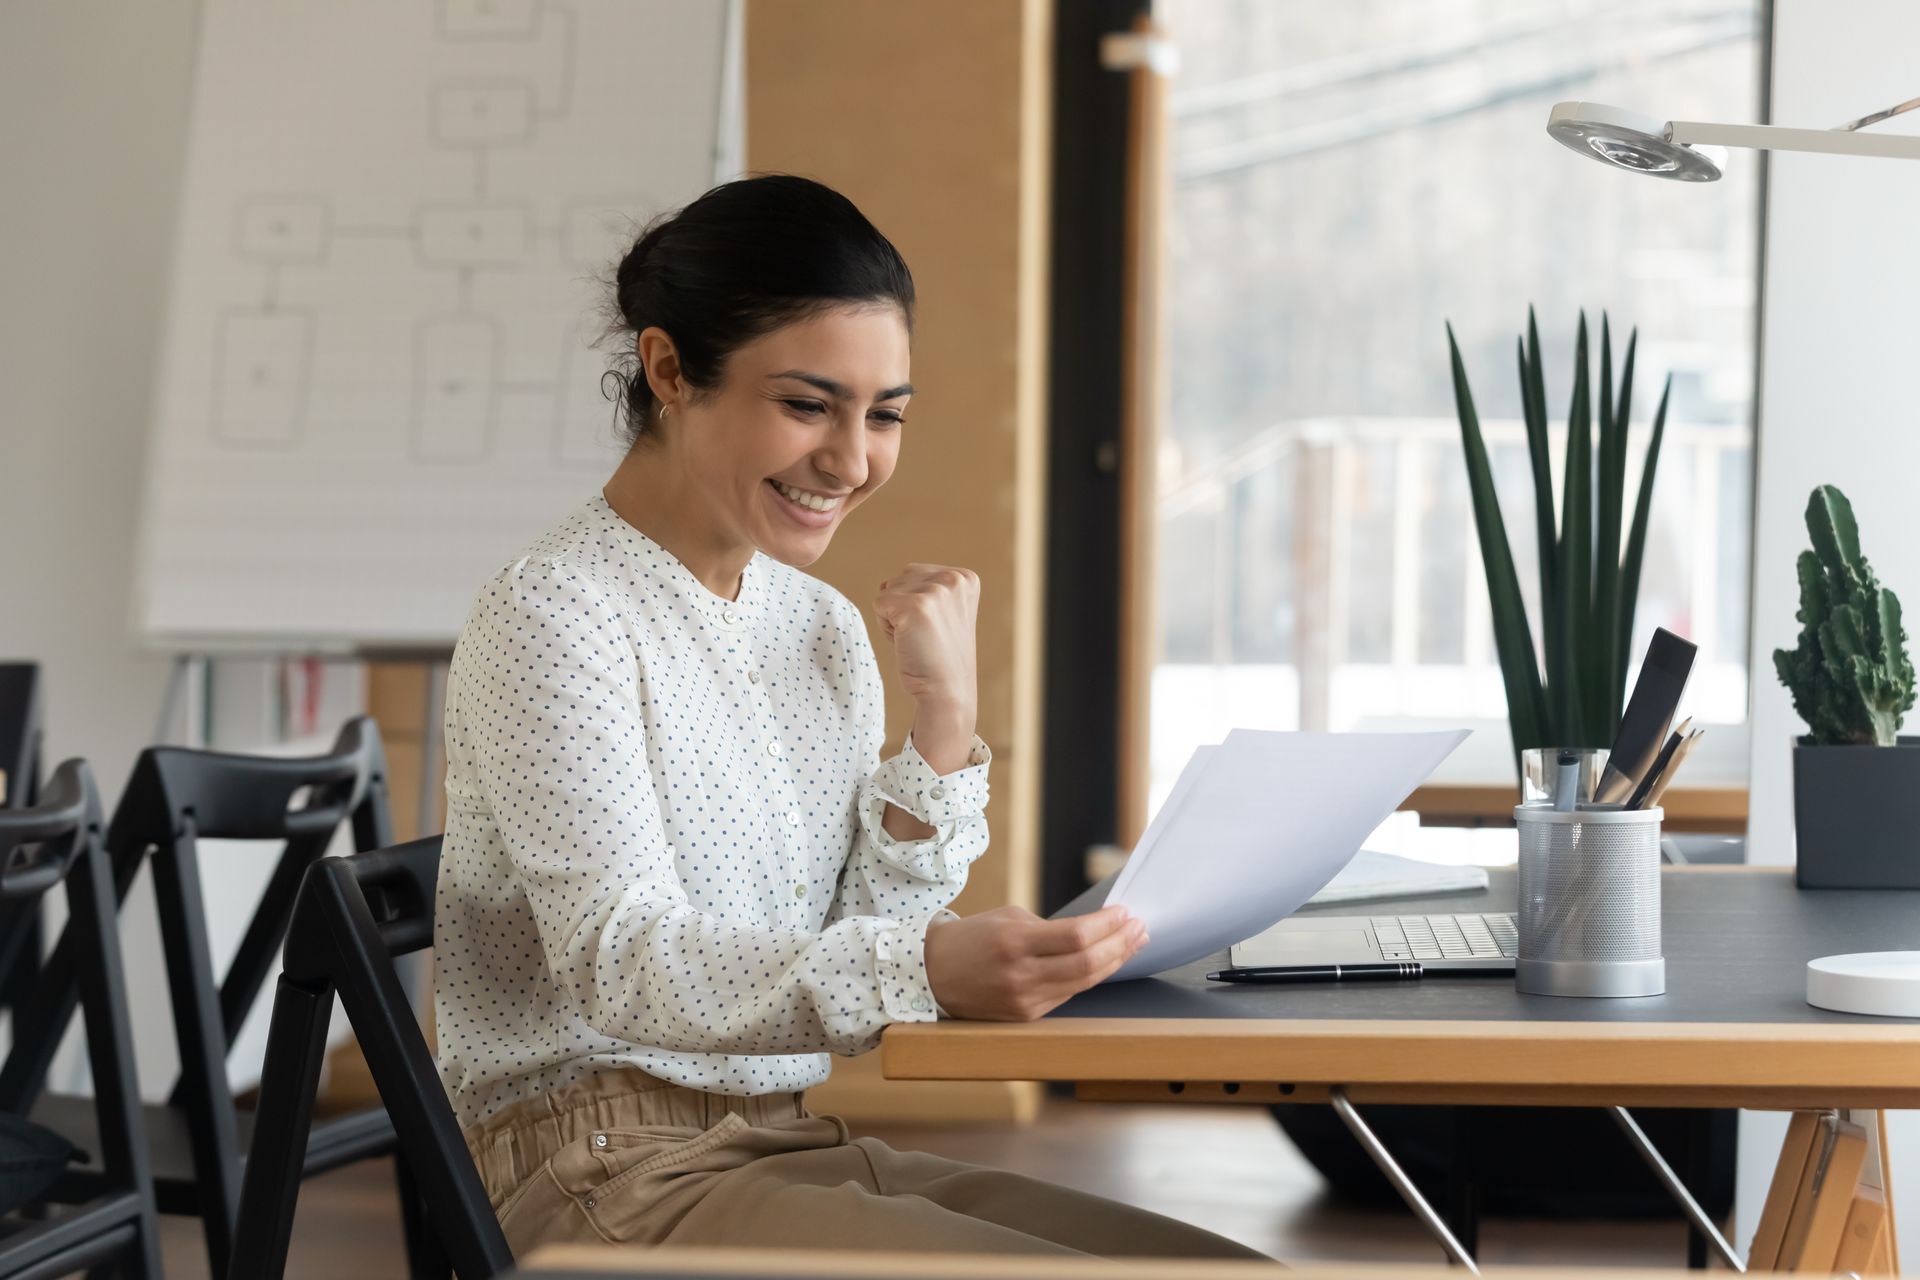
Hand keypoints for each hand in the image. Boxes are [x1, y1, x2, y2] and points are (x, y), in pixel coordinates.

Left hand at [874, 564, 978, 718]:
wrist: (947, 691)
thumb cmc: (939, 656)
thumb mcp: (941, 612)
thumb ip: (920, 588)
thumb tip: (884, 583)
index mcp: (965, 578)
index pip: (916, 574)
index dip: (917, 603)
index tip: (936, 627)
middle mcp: (954, 579)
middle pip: (900, 579)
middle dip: (903, 607)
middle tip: (925, 635)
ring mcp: (935, 591)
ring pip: (888, 591)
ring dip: (894, 618)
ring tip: (918, 639)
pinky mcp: (914, 606)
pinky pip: (879, 605)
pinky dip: (885, 627)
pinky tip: (908, 643)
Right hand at [922, 905, 1148, 1020]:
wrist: (932, 973)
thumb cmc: (973, 938)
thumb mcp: (1008, 919)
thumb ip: (1050, 929)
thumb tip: (1096, 932)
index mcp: (1014, 942)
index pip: (1076, 936)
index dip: (1107, 925)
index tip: (1125, 913)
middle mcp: (1020, 974)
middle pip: (1087, 963)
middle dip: (1120, 944)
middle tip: (1139, 928)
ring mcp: (1023, 1000)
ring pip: (1083, 983)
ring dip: (1114, 962)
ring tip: (1133, 945)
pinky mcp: (1025, 1016)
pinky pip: (1067, 995)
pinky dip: (1090, 978)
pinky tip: (1106, 964)